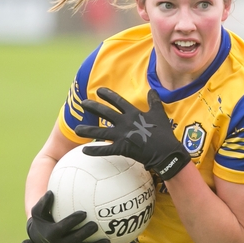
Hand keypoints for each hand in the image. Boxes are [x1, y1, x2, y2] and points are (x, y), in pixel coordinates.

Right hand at [22, 191, 110, 242]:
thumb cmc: (43, 220)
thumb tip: (50, 192)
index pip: (63, 228)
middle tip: (95, 225)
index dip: (72, 221)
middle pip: (74, 240)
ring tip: (108, 242)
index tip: (83, 213)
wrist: (42, 238)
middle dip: (84, 234)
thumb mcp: (38, 212)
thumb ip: (44, 203)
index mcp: (52, 234)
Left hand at [75, 88, 190, 180]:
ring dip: (88, 130)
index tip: (99, 90)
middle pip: (105, 113)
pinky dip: (94, 150)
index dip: (108, 95)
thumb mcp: (159, 114)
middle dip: (93, 107)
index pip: (118, 101)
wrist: (166, 152)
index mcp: (134, 113)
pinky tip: (84, 151)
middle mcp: (125, 122)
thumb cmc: (164, 134)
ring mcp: (122, 135)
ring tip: (76, 129)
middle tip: (83, 103)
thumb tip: (152, 90)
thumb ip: (154, 102)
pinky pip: (105, 149)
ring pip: (101, 132)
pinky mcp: (122, 148)